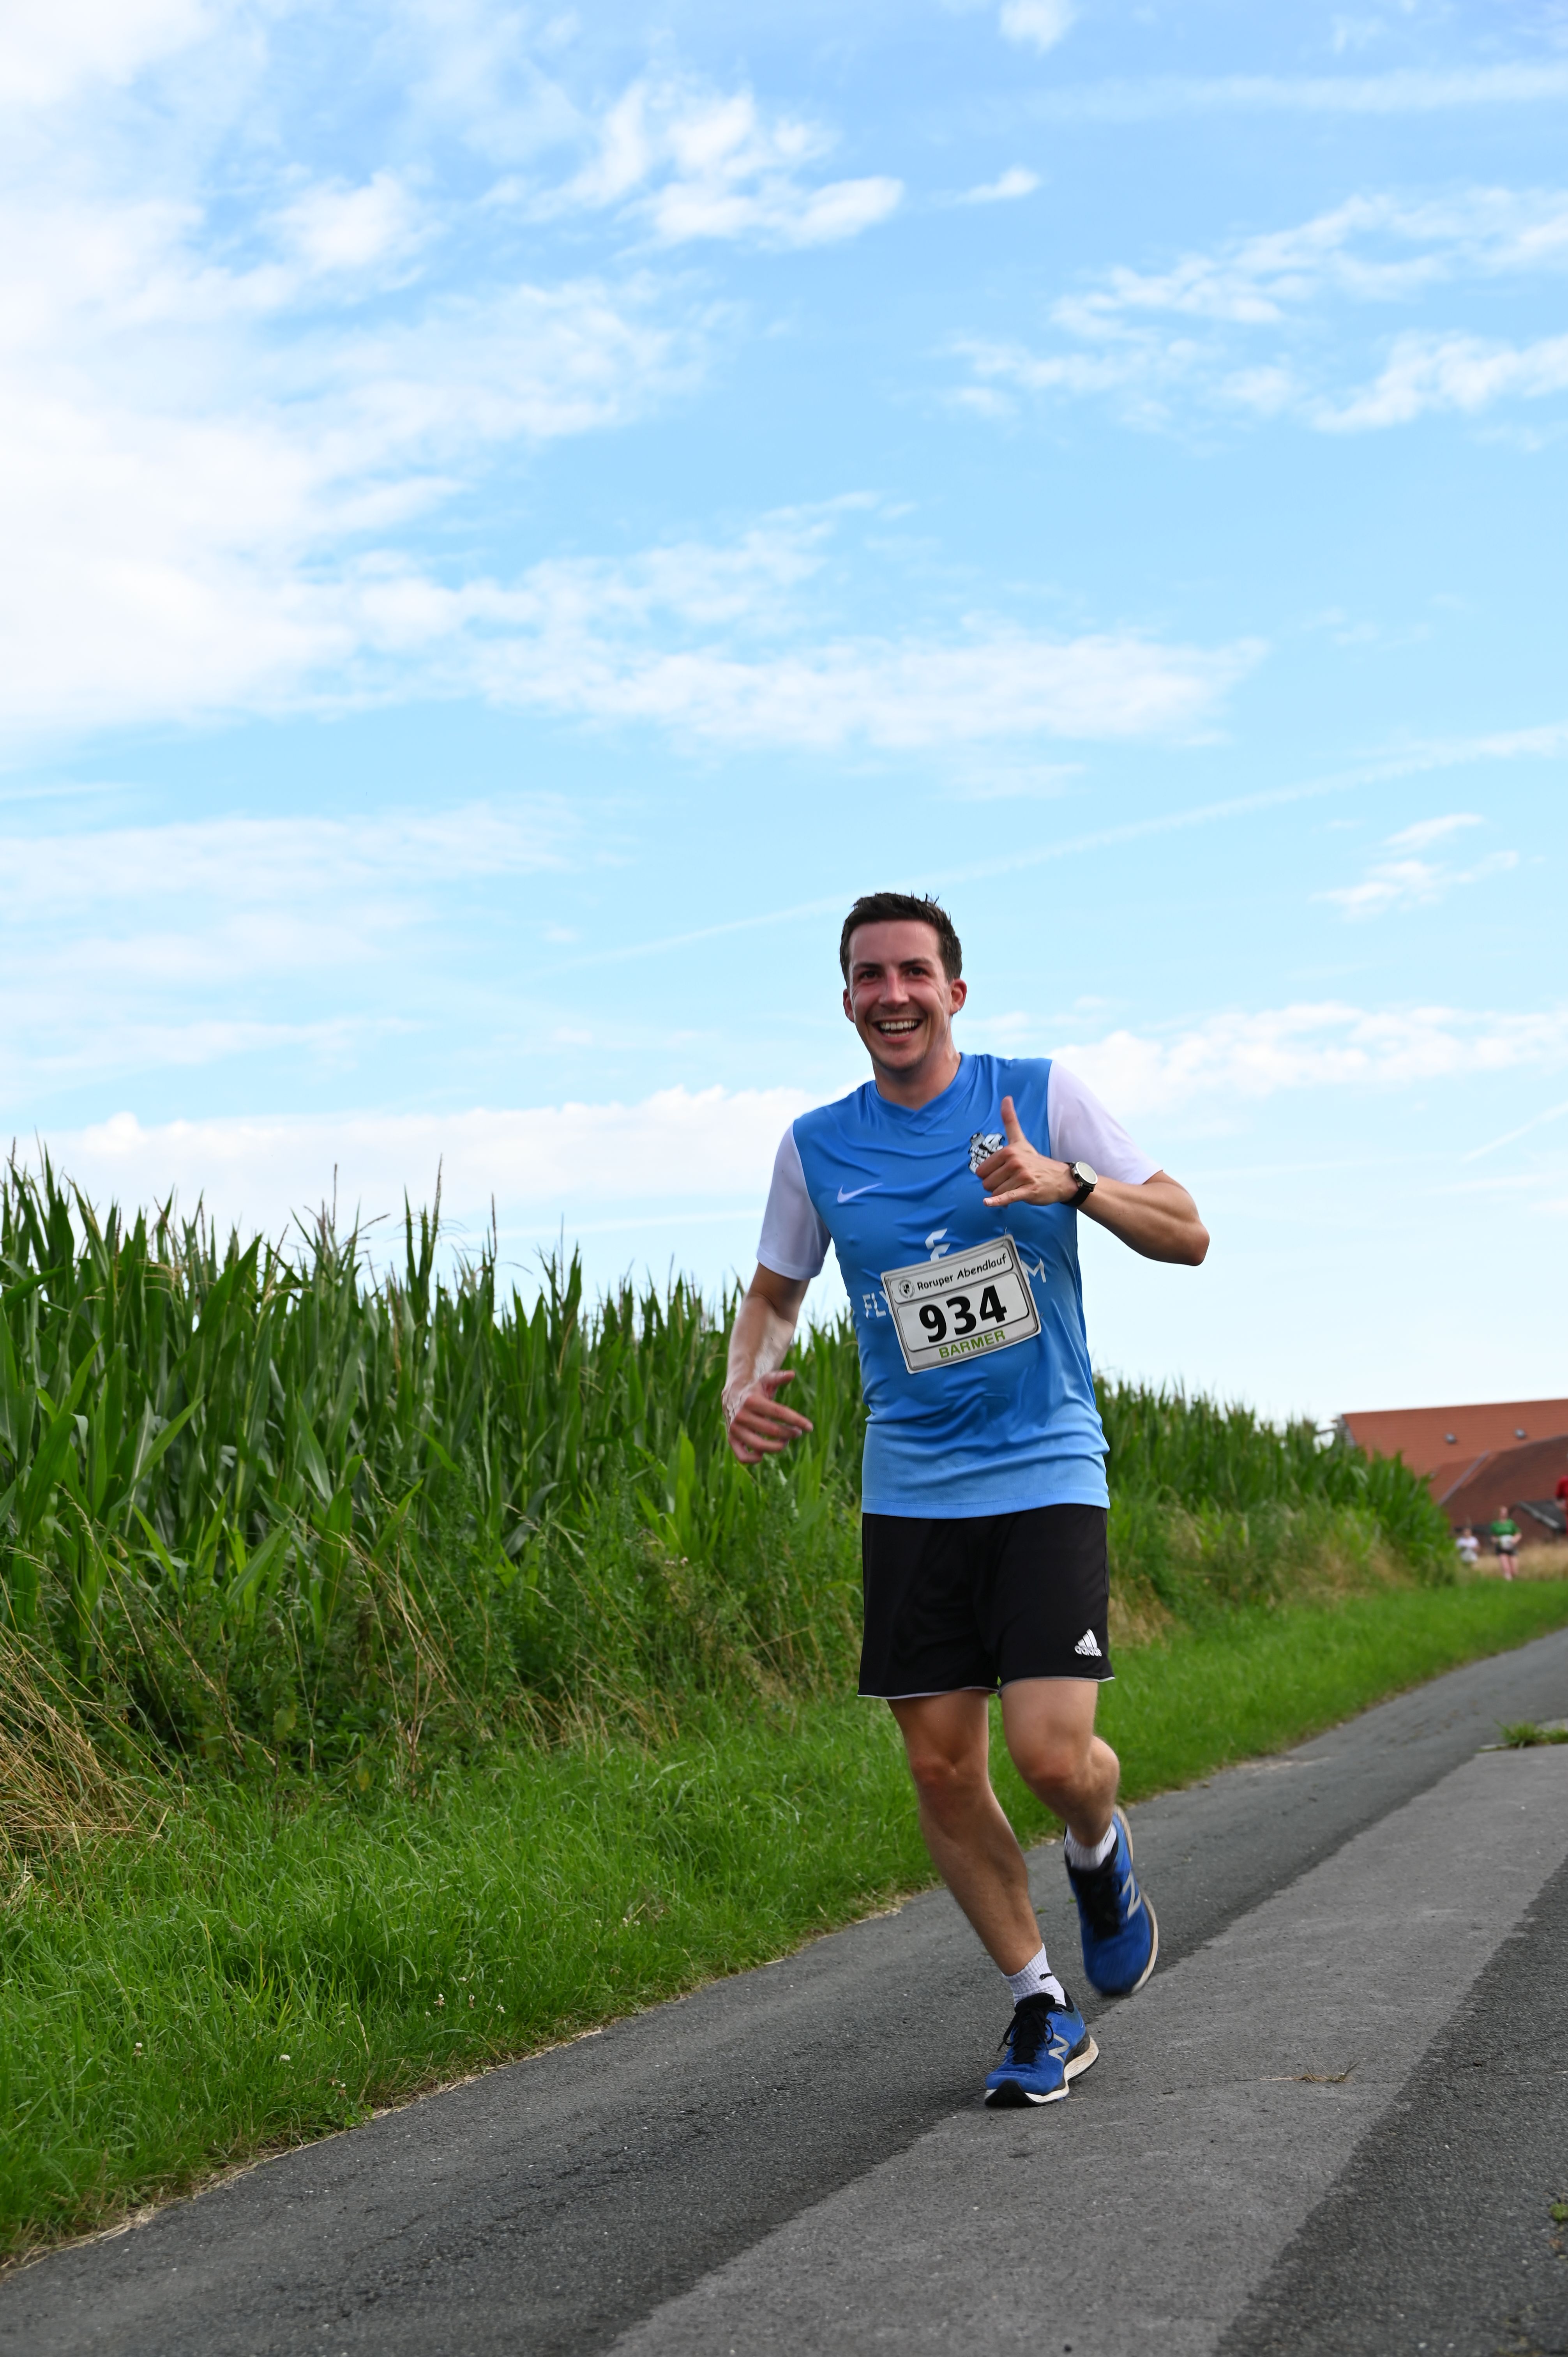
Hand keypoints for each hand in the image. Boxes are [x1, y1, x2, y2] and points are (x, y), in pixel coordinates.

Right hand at [723, 1369, 813, 1464]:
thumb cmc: (755, 1390)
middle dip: (789, 1433)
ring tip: (785, 1441)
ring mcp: (735, 1429)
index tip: (810, 1427)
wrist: (731, 1397)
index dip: (797, 1420)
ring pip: (759, 1446)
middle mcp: (742, 1416)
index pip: (779, 1413)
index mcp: (752, 1400)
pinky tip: (763, 1454)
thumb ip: (778, 1377)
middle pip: (772, 1430)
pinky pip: (742, 1456)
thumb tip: (792, 1374)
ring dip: (777, 1447)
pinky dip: (754, 1459)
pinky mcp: (731, 1439)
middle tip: (797, 1433)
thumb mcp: (766, 1381)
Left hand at [974, 1095, 1077, 1209]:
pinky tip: (988, 1203)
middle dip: (996, 1186)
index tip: (1002, 1173)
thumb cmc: (1036, 1161)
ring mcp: (1022, 1177)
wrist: (1060, 1179)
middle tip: (1012, 1182)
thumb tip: (1006, 1097)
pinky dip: (998, 1201)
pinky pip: (1008, 1197)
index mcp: (1009, 1151)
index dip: (990, 1175)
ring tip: (1017, 1188)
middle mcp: (1015, 1162)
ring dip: (1003, 1195)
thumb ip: (1010, 1121)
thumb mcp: (1021, 1140)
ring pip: (996, 1192)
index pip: (982, 1170)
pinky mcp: (1028, 1191)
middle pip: (987, 1183)